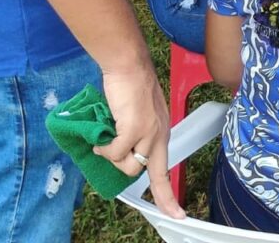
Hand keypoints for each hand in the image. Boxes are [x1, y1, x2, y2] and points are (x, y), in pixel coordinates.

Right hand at [92, 62, 183, 218]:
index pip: (167, 169)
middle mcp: (159, 135)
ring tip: (105, 144)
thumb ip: (136, 133)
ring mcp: (147, 133)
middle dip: (157, 194)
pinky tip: (100, 140)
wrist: (128, 65)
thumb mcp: (140, 113)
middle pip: (156, 175)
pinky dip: (104, 150)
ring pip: (130, 166)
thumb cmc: (130, 85)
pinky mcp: (133, 128)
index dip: (170, 195)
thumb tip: (120, 153)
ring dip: (113, 160)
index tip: (178, 215)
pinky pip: (115, 152)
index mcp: (161, 131)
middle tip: (149, 200)